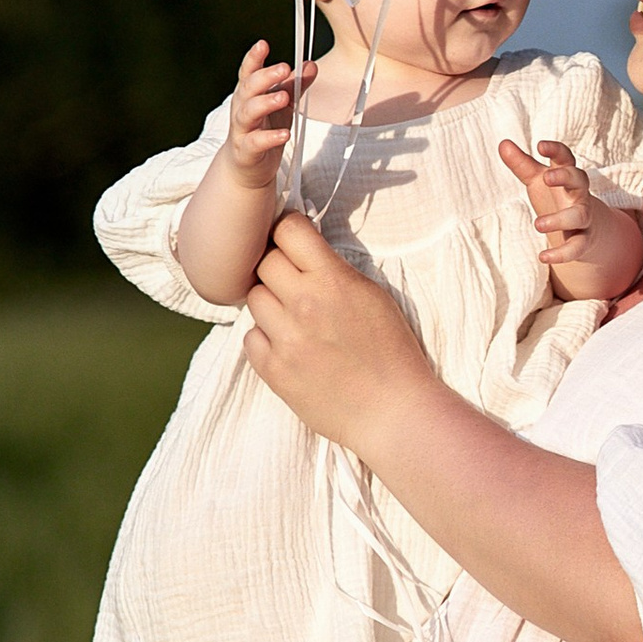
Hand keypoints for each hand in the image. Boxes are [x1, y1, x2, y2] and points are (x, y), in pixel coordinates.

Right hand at [222, 38, 313, 182]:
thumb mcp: (282, 105)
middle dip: (264, 77)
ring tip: (283, 97)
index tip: (262, 44)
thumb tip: (310, 65)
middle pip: (248, 88)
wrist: (247, 166)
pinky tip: (285, 134)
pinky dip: (270, 137)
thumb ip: (294, 85)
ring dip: (265, 102)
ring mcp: (242, 129)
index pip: (248, 72)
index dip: (253, 58)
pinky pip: (256, 142)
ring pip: (248, 112)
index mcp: (249, 94)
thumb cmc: (263, 129)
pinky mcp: (246, 150)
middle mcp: (242, 108)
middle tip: (283, 68)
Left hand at [244, 209, 435, 456]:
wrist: (392, 411)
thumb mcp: (372, 295)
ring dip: (270, 303)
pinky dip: (265, 338)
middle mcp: (305, 304)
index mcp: (334, 280)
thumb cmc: (392, 352)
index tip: (293, 242)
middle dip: (278, 268)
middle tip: (295, 284)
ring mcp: (286, 339)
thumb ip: (334, 270)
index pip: (288, 230)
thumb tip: (302, 251)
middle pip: (264, 262)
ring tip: (294, 319)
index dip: (288, 232)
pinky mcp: (274, 370)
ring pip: (254, 298)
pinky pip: (250, 337)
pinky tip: (289, 346)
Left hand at [499, 135, 598, 269]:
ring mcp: (583, 217)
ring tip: (538, 224)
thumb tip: (502, 143)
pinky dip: (562, 253)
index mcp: (568, 175)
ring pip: (579, 215)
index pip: (566, 158)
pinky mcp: (584, 240)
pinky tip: (543, 256)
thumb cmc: (557, 196)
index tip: (540, 145)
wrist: (584, 227)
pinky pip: (577, 247)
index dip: (556, 150)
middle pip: (579, 180)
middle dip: (565, 177)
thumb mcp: (538, 180)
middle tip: (547, 178)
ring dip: (560, 219)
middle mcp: (579, 194)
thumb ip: (522, 163)